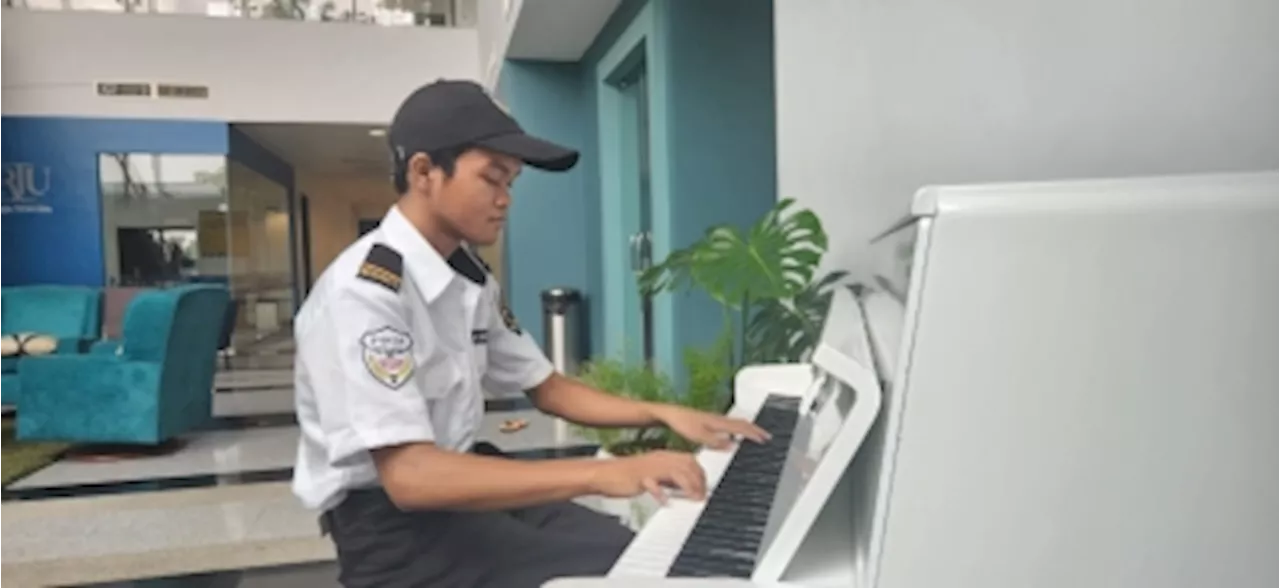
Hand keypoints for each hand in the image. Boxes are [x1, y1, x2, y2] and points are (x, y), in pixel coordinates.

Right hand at [589, 450, 706, 502]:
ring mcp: (650, 466)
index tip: (704, 489)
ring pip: (677, 472)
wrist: (603, 474)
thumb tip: (686, 489)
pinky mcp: (640, 476)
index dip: (700, 475)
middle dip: (699, 481)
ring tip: (693, 499)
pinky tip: (666, 501)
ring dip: (689, 486)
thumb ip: (669, 480)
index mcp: (663, 456)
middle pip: (688, 464)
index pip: (690, 460)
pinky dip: (663, 493)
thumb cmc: (627, 477)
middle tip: (701, 497)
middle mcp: (659, 458)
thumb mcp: (653, 476)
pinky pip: (656, 483)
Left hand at [650, 404, 770, 449]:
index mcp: (718, 422)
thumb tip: (732, 444)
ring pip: (736, 422)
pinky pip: (729, 424)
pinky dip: (738, 428)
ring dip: (748, 428)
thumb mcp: (698, 436)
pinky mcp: (710, 420)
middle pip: (742, 423)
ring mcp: (714, 419)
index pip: (741, 427)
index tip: (765, 439)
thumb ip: (715, 441)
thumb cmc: (682, 423)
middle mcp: (718, 419)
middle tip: (767, 436)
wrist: (670, 414)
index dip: (754, 433)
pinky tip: (734, 434)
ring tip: (756, 434)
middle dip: (755, 429)